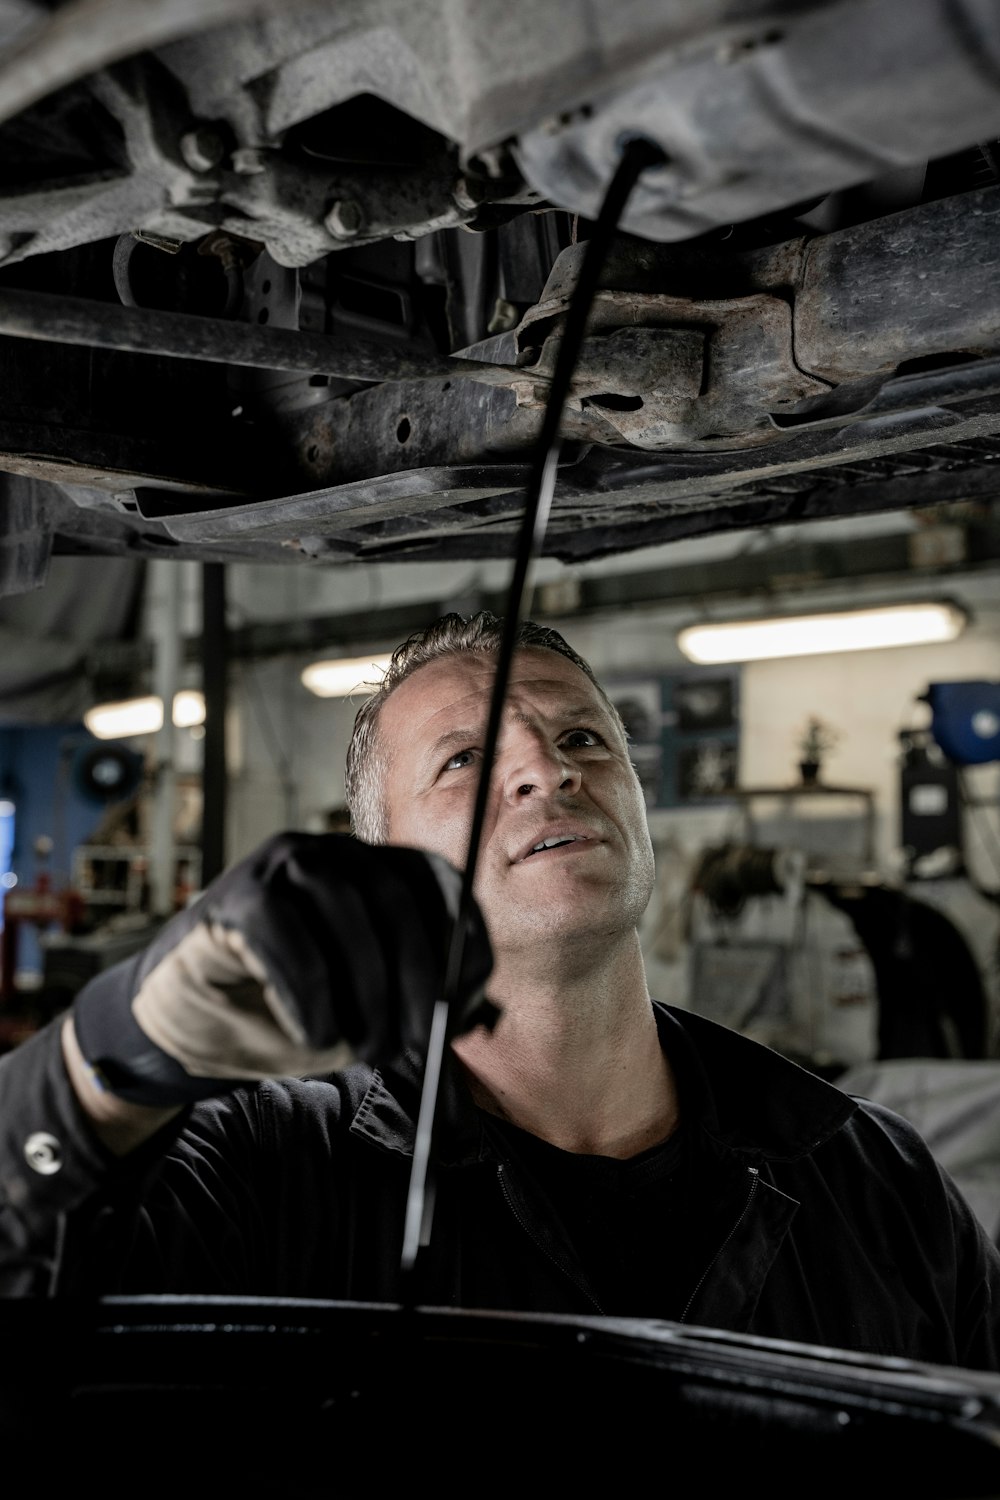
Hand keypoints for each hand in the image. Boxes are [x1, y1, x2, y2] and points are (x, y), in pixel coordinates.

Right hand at [72, 832, 494, 1105]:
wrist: (195, 1030)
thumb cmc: (290, 1017)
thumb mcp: (369, 1017)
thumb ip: (419, 1008)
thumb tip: (469, 1012)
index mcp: (378, 872)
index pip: (440, 884)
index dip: (462, 941)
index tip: (467, 1002)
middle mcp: (335, 854)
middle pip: (396, 895)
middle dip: (419, 975)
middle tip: (420, 1040)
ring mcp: (282, 865)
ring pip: (345, 907)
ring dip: (367, 989)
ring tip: (368, 1050)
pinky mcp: (238, 895)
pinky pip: (287, 933)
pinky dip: (310, 993)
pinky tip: (315, 1036)